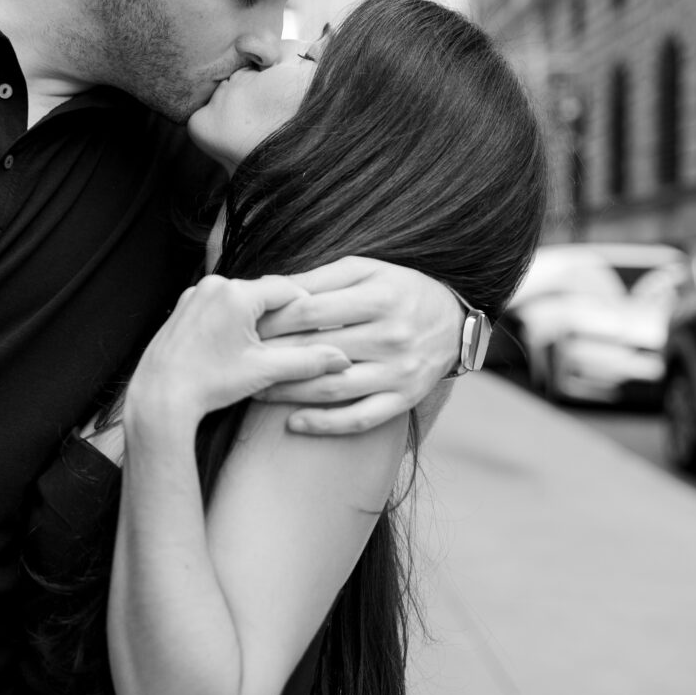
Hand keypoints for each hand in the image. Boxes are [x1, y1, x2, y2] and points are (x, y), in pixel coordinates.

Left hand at [126, 274, 352, 429]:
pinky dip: (232, 321)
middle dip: (280, 316)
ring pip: (241, 300)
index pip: (289, 289)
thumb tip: (342, 359)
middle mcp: (215, 285)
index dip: (308, 309)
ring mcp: (195, 294)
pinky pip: (219, 305)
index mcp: (237, 293)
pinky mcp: (183, 307)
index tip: (319, 329)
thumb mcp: (264, 372)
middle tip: (294, 341)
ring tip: (263, 349)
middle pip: (264, 293)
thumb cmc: (210, 384)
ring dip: (256, 319)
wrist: (159, 398)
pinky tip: (234, 348)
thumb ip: (307, 361)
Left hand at [252, 257, 463, 434]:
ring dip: (290, 393)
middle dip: (274, 356)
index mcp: (379, 298)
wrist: (455, 321)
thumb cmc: (400, 288)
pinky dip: (325, 424)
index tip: (245, 326)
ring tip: (255, 392)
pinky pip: (360, 417)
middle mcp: (391, 336)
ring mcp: (398, 372)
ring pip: (333, 388)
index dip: (273, 319)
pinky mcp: (404, 399)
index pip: (311, 310)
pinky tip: (293, 423)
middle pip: (318, 350)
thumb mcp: (367, 270)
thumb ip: (321, 278)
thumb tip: (274, 287)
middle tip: (240, 361)